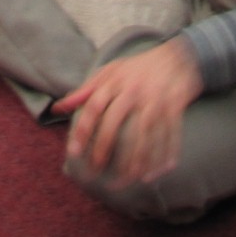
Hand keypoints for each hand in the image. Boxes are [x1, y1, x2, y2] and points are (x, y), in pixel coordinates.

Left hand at [58, 38, 201, 188]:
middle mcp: (134, 90)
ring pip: (143, 135)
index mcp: (115, 80)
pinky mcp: (174, 107)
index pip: (94, 106)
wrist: (178, 56)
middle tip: (95, 170)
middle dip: (103, 149)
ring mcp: (155, 99)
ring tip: (126, 180)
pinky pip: (169, 136)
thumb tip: (58, 107)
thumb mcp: (111, 71)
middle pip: (115, 122)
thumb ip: (85, 90)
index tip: (74, 152)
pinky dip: (164, 156)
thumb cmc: (139, 67)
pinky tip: (155, 174)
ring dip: (135, 161)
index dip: (82, 129)